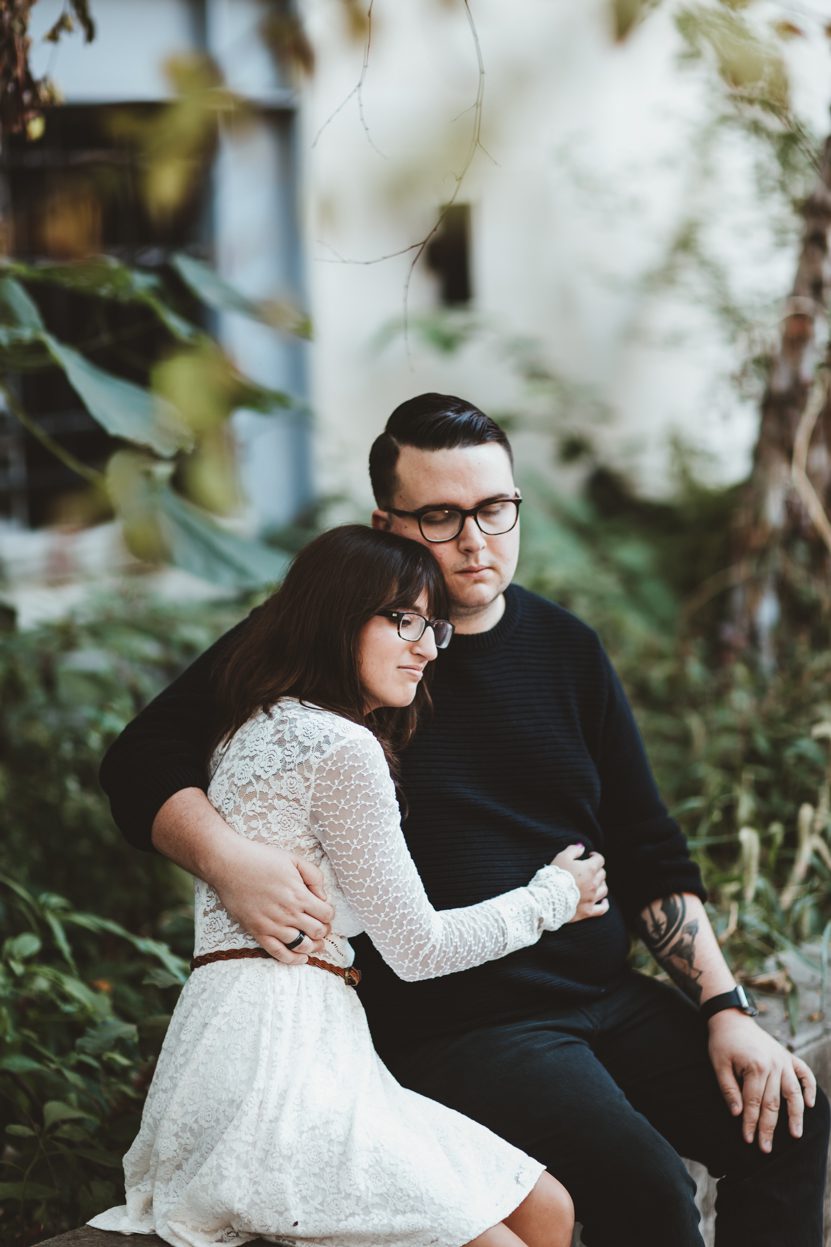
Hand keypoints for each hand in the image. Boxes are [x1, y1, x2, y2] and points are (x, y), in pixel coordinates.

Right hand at [212, 838, 334, 963]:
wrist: (229, 864)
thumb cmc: (261, 859)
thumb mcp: (293, 859)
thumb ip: (314, 876)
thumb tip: (323, 897)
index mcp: (299, 894)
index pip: (326, 914)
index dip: (329, 914)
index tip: (325, 912)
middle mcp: (288, 913)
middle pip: (318, 932)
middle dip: (324, 931)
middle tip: (322, 927)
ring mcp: (273, 925)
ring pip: (302, 946)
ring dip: (313, 946)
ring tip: (316, 944)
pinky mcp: (258, 932)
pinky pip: (278, 953)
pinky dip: (293, 959)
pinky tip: (301, 958)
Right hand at [552, 844, 608, 921]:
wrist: (548, 898)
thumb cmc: (554, 876)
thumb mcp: (561, 857)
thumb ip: (573, 850)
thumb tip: (581, 847)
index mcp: (589, 869)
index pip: (599, 860)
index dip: (595, 856)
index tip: (590, 856)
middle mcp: (593, 884)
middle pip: (602, 874)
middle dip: (597, 870)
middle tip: (588, 870)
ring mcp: (592, 898)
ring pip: (604, 889)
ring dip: (601, 884)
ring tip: (595, 883)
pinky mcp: (588, 910)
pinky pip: (602, 908)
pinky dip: (604, 904)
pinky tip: (604, 901)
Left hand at [707, 1009, 816, 1151]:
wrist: (732, 1018)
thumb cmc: (722, 1042)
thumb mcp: (718, 1064)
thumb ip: (728, 1089)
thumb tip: (737, 1114)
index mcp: (755, 1067)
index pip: (753, 1103)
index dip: (750, 1122)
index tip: (748, 1140)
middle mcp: (773, 1065)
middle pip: (773, 1103)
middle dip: (769, 1128)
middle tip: (766, 1149)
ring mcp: (783, 1060)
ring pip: (793, 1093)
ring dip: (796, 1116)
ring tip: (796, 1136)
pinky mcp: (788, 1056)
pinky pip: (804, 1073)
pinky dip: (810, 1087)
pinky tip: (810, 1104)